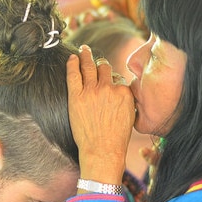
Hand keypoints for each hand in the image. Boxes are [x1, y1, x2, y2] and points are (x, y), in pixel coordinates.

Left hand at [67, 45, 135, 183]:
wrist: (102, 151)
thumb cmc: (116, 139)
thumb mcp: (129, 116)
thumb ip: (125, 100)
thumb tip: (121, 92)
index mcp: (124, 92)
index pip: (118, 78)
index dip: (112, 79)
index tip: (108, 79)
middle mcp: (109, 88)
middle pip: (105, 68)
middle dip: (101, 63)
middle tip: (96, 59)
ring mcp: (92, 91)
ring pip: (90, 66)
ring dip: (86, 56)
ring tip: (84, 50)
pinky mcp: (77, 96)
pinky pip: (74, 74)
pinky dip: (73, 63)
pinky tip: (72, 57)